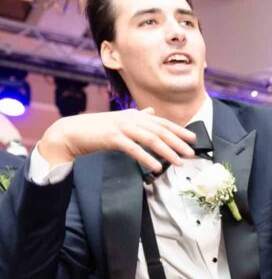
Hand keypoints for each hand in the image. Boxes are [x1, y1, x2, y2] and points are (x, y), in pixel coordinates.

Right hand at [36, 108, 195, 171]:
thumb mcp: (120, 120)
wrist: (70, 133)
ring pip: (150, 139)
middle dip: (178, 142)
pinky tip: (156, 167)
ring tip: (179, 163)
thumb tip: (151, 111)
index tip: (193, 140)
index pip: (162, 122)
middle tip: (191, 153)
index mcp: (134, 115)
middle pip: (160, 131)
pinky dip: (147, 158)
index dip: (179, 130)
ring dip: (167, 152)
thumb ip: (137, 116)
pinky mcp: (111, 137)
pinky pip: (133, 149)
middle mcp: (130, 118)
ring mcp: (121, 126)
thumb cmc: (96, 129)